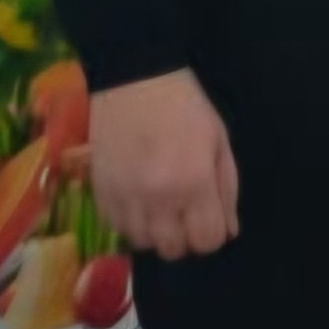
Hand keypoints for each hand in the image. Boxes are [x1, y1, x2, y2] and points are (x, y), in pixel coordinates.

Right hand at [94, 72, 239, 260]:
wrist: (134, 78)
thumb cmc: (185, 107)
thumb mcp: (219, 143)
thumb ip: (227, 190)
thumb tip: (228, 231)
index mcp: (193, 183)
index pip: (207, 241)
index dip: (211, 235)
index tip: (207, 218)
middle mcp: (158, 197)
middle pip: (172, 249)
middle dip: (183, 237)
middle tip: (182, 213)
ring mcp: (124, 196)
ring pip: (141, 242)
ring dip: (153, 231)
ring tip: (157, 206)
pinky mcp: (100, 190)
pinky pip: (115, 226)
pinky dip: (128, 221)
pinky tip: (136, 199)